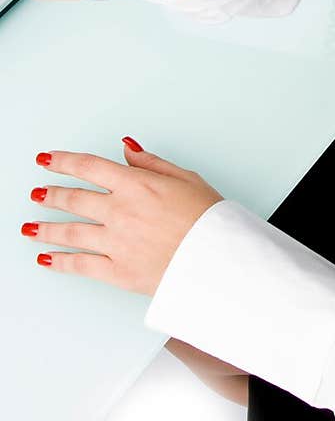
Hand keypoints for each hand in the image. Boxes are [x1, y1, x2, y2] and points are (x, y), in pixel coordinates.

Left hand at [21, 139, 225, 296]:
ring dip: (45, 228)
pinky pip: (80, 266)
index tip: (46, 159)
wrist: (219, 261)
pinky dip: (59, 262)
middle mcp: (120, 211)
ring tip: (30, 227)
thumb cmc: (209, 220)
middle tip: (37, 193)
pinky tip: (46, 259)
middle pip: (73, 199)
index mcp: (136, 185)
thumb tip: (127, 148)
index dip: (62, 161)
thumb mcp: (185, 179)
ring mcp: (115, 242)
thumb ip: (150, 164)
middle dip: (50, 195)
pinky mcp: (117, 271)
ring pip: (70, 232)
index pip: (88, 167)